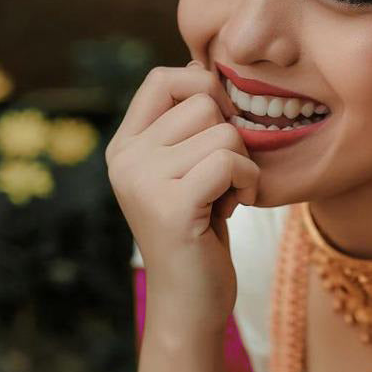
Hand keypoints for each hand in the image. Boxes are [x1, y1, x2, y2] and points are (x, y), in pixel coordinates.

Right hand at [105, 60, 259, 333]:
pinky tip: (233, 210)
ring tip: (225, 199)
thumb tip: (205, 67)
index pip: (165, 78)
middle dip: (230, 139)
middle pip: (203, 103)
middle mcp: (124, 159)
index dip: (204, 91)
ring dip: (242, 166)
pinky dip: (247, 184)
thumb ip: (187, 127)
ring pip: (222, 132)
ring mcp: (142, 181)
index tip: (219, 134)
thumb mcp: (186, 172)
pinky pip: (230, 162)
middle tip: (221, 183)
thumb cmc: (198, 235)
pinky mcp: (171, 206)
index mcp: (124, 146)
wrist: (189, 304)